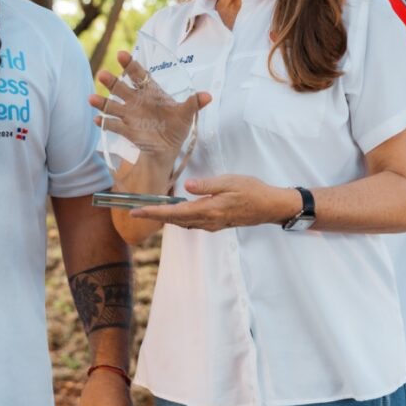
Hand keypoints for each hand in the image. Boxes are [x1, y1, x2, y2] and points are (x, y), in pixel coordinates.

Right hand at [89, 50, 211, 164]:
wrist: (167, 147)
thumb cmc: (177, 127)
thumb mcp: (187, 115)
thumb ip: (194, 104)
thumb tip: (208, 96)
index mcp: (150, 92)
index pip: (139, 74)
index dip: (130, 65)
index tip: (121, 55)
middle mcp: (136, 100)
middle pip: (121, 87)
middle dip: (111, 81)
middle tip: (102, 74)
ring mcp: (129, 115)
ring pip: (112, 105)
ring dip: (101, 102)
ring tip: (91, 99)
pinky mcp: (126, 130)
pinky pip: (113, 125)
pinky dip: (105, 123)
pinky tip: (97, 121)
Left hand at [131, 175, 299, 231]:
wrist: (270, 207)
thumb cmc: (253, 191)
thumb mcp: (230, 182)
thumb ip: (207, 184)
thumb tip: (187, 186)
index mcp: (209, 210)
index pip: (175, 212)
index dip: (154, 212)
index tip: (136, 212)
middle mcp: (207, 221)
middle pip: (174, 220)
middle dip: (154, 216)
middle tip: (134, 212)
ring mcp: (212, 224)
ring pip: (182, 223)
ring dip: (166, 218)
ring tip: (149, 211)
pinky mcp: (216, 223)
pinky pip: (192, 222)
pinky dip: (179, 218)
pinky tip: (175, 211)